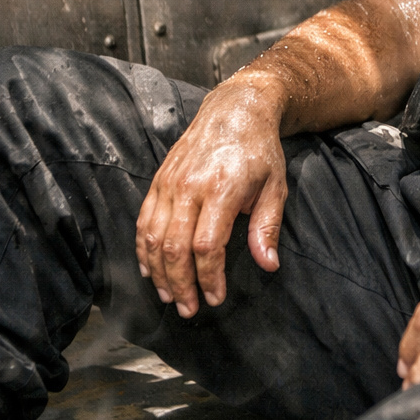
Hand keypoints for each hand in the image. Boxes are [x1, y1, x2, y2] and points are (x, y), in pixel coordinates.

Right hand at [135, 75, 288, 317]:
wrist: (235, 110)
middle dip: (180, 284)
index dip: (209, 278)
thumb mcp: (275, 187)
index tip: (216, 298)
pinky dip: (143, 249)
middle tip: (189, 309)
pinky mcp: (158, 180)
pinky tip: (150, 269)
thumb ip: (267, 228)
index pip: (207, 246)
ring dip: (158, 272)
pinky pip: (144, 221)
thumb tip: (268, 265)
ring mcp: (170, 183)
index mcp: (221, 189)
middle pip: (175, 248)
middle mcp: (190, 186)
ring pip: (153, 238)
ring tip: (170, 296)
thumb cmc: (259, 151)